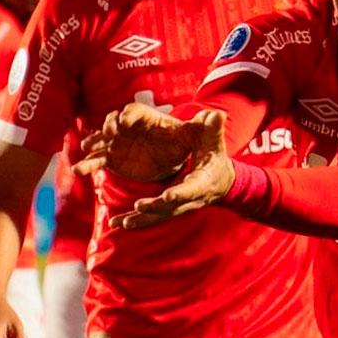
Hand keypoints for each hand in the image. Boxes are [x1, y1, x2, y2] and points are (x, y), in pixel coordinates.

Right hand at [75, 103, 199, 180]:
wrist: (175, 155)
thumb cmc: (183, 141)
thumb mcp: (194, 135)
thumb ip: (204, 127)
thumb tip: (217, 115)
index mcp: (147, 118)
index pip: (133, 112)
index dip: (127, 116)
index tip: (123, 123)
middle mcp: (129, 128)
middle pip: (113, 123)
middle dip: (107, 128)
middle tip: (105, 135)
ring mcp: (118, 143)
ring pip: (101, 142)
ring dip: (91, 146)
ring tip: (84, 154)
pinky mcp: (113, 159)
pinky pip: (98, 160)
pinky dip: (89, 163)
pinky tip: (79, 171)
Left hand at [110, 110, 234, 228]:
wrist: (219, 181)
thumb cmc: (214, 157)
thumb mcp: (214, 143)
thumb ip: (212, 130)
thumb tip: (215, 114)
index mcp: (202, 183)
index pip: (191, 189)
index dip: (180, 193)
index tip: (168, 195)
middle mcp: (189, 199)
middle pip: (171, 207)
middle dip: (155, 207)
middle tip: (139, 207)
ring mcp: (178, 207)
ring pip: (158, 216)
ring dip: (140, 219)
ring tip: (121, 223)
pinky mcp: (168, 209)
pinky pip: (150, 217)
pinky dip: (135, 220)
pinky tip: (117, 223)